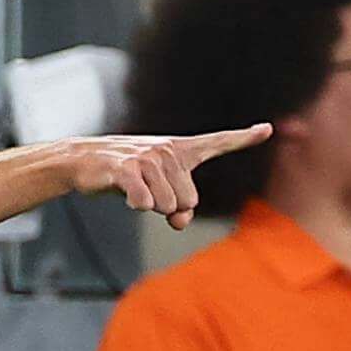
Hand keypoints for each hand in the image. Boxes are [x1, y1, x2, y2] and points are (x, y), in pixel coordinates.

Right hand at [61, 126, 271, 230]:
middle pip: (188, 202)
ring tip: (134, 190)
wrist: (84, 161)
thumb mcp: (157, 192)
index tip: (267, 129)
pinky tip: (125, 195)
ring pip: (167, 206)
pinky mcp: (126, 169)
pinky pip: (144, 202)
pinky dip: (137, 205)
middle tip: (148, 193)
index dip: (244, 138)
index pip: (218, 142)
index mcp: (180, 150)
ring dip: (151, 208)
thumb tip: (181, 220)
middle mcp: (168, 150)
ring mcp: (148, 158)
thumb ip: (179, 208)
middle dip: (170, 208)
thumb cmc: (126, 176)